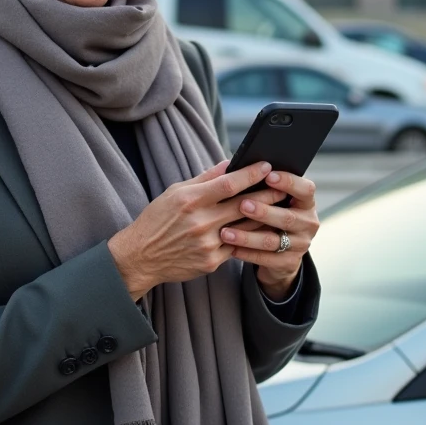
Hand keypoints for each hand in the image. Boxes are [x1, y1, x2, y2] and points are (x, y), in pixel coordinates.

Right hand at [108, 160, 286, 300]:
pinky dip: (250, 237)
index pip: (229, 183)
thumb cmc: (158, 219)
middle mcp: (200, 222)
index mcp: (190, 200)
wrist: (141, 257)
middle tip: (284, 185)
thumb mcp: (175, 192)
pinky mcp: (211, 262)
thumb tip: (230, 163)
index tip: (267, 165)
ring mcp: (207, 244)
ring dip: (265, 216)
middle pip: (244, 205)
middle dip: (268, 194)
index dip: (251, 173)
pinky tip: (262, 229)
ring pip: (246, 228)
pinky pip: (237, 246)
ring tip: (280, 206)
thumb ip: (205, 178)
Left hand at [219, 171, 318, 299]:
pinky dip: (246, 253)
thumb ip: (263, 186)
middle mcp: (308, 223)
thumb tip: (238, 167)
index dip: (289, 182)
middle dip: (264, 211)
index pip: (306, 189)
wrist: (281, 253)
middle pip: (288, 217)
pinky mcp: (288, 263)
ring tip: (225, 231)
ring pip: (273, 241)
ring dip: (248, 236)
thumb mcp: (274, 201)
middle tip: (242, 204)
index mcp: (306, 202)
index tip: (268, 175)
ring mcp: (300, 245)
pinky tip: (230, 248)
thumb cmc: (272, 216)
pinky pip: (266, 259)